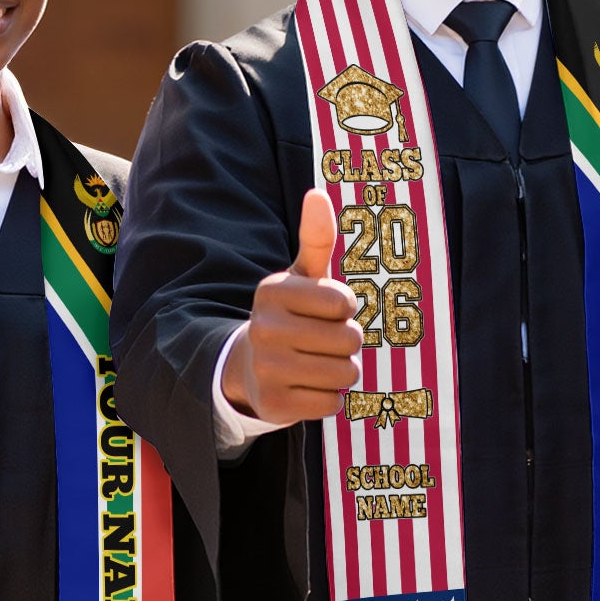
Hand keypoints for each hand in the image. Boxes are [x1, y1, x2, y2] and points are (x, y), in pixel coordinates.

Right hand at [222, 190, 362, 424]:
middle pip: (349, 340)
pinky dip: (328, 397)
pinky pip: (331, 403)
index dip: (345, 309)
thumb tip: (317, 194)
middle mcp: (263, 329)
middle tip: (320, 341)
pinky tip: (305, 386)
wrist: (250, 366)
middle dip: (346, 342)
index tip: (325, 310)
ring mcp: (265, 370)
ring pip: (345, 373)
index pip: (345, 303)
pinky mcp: (273, 406)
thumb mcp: (303, 276)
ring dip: (341, 370)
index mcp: (272, 291)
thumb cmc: (292, 314)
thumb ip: (315, 237)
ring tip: (316, 362)